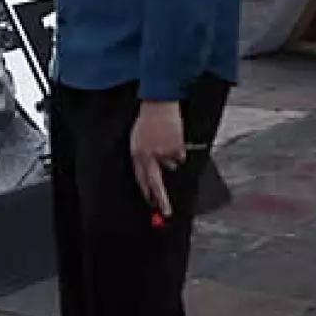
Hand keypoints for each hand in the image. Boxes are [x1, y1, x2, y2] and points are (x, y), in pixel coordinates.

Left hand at [130, 101, 183, 218]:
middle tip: (167, 212)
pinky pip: (180, 156)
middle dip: (161, 200)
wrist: (159, 104)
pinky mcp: (175, 148)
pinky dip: (179, 150)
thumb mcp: (137, 139)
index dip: (147, 192)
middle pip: (155, 183)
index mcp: (136, 154)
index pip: (141, 179)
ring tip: (167, 141)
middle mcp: (148, 156)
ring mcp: (162, 153)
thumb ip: (143, 156)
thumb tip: (153, 174)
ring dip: (171, 157)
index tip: (152, 203)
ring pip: (171, 165)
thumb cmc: (148, 120)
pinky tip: (173, 138)